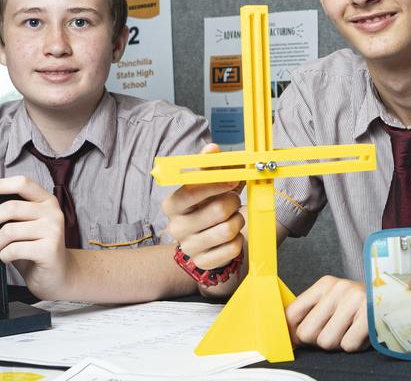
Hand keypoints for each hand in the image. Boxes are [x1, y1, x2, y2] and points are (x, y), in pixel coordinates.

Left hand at [0, 176, 71, 297]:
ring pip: (9, 230)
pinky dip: (3, 256)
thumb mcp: (24, 226)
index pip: (22, 183)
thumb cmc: (35, 249)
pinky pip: (13, 249)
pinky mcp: (49, 250)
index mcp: (46, 201)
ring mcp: (53, 230)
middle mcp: (53, 212)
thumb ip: (10, 215)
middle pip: (11, 207)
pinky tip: (6, 259)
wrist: (57, 276)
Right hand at [163, 144, 244, 271]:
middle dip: (233, 202)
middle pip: (218, 210)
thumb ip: (208, 166)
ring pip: (228, 230)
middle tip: (233, 200)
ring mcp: (189, 247)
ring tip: (233, 217)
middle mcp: (176, 228)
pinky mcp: (203, 263)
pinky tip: (231, 236)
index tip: (232, 180)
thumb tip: (212, 148)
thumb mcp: (205, 184)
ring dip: (237, 220)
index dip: (216, 185)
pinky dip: (238, 240)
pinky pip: (232, 249)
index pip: (191, 192)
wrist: (203, 238)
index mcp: (172, 205)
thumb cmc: (205, 204)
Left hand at [285, 276, 367, 351]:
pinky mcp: (369, 316)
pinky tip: (361, 333)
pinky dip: (354, 345)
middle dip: (318, 340)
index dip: (291, 333)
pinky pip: (348, 345)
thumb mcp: (332, 301)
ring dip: (338, 343)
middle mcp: (338, 289)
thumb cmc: (358, 304)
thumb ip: (309, 313)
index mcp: (325, 284)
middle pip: (307, 333)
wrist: (395, 298)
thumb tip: (287, 336)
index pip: (292, 313)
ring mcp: (355, 301)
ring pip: (326, 342)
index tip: (296, 341)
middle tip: (333, 332)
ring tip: (349, 331)